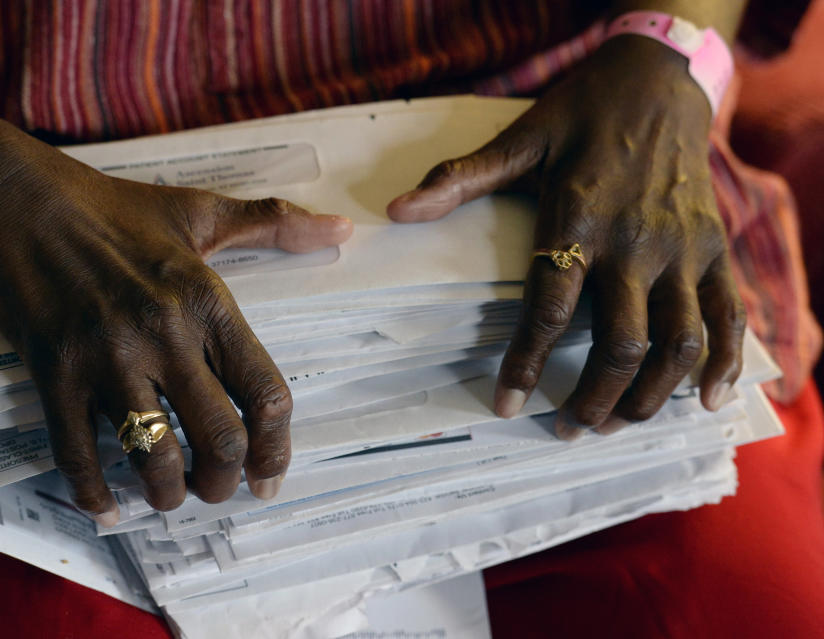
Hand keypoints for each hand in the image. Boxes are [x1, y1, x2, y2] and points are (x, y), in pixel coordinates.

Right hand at [0, 142, 351, 522]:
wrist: (17, 199)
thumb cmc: (113, 208)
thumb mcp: (201, 210)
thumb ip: (274, 224)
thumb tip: (340, 229)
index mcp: (207, 301)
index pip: (265, 393)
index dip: (277, 449)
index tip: (271, 476)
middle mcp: (164, 334)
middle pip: (220, 439)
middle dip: (225, 482)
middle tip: (218, 489)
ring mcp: (105, 357)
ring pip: (154, 456)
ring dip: (168, 493)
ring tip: (170, 495)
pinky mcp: (52, 372)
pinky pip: (76, 453)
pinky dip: (94, 493)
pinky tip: (107, 508)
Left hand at [387, 36, 744, 438]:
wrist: (658, 79)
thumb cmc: (580, 112)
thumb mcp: (519, 139)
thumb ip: (461, 179)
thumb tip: (398, 209)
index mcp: (576, 220)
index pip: (547, 311)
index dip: (525, 367)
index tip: (505, 405)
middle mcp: (634, 242)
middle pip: (619, 343)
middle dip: (593, 398)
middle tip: (568, 428)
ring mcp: (682, 249)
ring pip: (677, 342)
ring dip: (649, 395)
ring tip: (616, 423)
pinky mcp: (716, 248)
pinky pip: (731, 316)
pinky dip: (726, 364)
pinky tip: (707, 402)